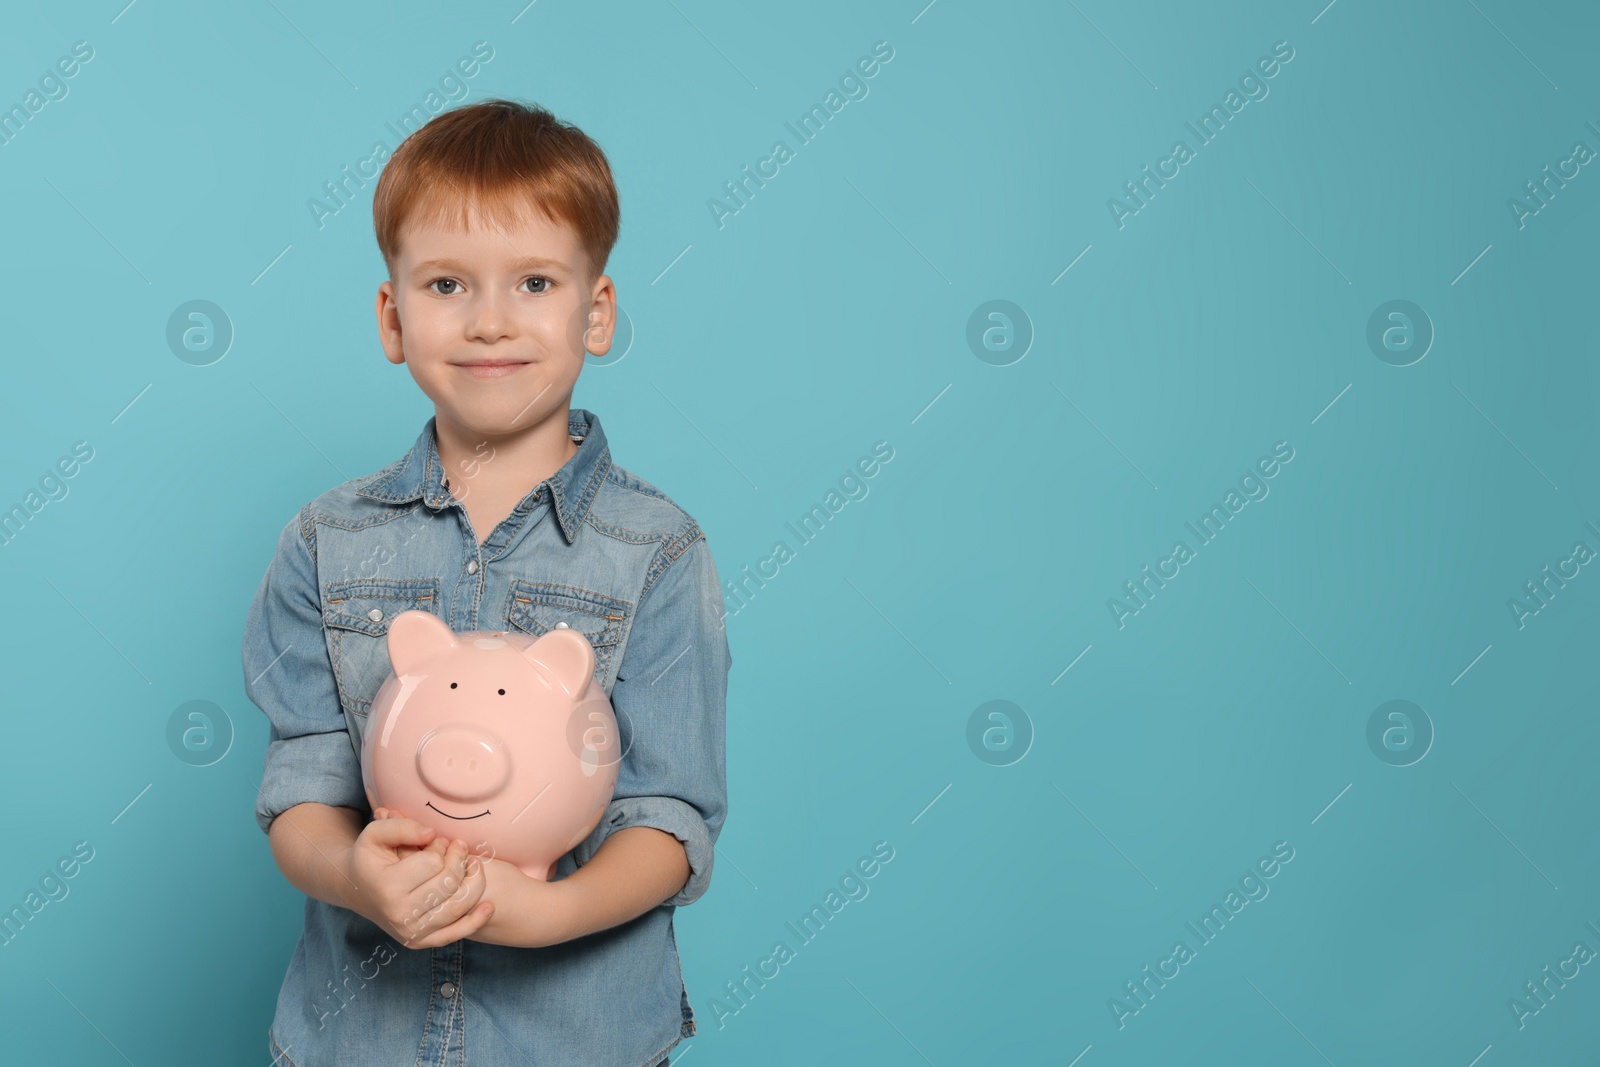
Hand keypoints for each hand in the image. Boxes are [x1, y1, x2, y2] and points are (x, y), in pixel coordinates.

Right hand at [342, 809, 491, 948]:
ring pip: (458, 907)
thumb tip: (432, 833)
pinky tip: (489, 906)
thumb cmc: (369, 857)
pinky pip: (456, 933)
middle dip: (459, 859)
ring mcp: (411, 932)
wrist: (357, 890)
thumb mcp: (375, 834)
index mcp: (387, 887)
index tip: (437, 840)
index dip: (440, 846)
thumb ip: (402, 826)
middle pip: (448, 884)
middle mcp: (399, 914)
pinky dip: (476, 920)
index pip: (432, 864)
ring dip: (474, 883)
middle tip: (460, 846)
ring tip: (473, 864)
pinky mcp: (420, 941)